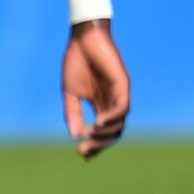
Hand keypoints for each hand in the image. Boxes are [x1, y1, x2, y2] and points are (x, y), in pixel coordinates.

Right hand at [62, 20, 128, 157]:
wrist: (83, 39)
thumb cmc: (77, 63)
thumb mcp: (70, 93)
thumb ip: (73, 114)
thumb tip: (75, 136)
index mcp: (100, 105)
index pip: (102, 132)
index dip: (94, 144)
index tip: (81, 153)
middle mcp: (112, 103)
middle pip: (113, 132)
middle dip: (99, 144)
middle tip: (84, 150)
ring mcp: (119, 95)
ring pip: (120, 123)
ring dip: (106, 133)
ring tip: (90, 135)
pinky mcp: (123, 85)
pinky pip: (122, 107)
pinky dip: (112, 117)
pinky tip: (99, 122)